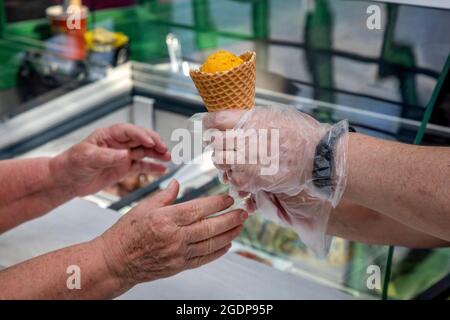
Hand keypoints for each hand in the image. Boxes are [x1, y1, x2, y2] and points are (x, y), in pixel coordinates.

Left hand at [50, 124, 170, 196]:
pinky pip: (141, 167)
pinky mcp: (123, 168)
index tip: (152, 141)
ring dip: (156, 154)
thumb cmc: (71, 164)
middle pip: (141, 140)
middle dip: (154, 143)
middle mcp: (118, 144)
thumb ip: (107, 156)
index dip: (142, 135)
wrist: (66, 180)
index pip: (129, 131)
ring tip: (167, 157)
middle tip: (164, 149)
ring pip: (144, 152)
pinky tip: (162, 170)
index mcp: (108, 135)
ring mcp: (122, 156)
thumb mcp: (87, 158)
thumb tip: (126, 155)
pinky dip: (152, 168)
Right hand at [99, 180, 247, 286]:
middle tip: (243, 212)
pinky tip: (227, 244)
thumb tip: (178, 183)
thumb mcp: (143, 208)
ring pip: (210, 244)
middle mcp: (174, 238)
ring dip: (229, 235)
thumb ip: (164, 196)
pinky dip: (218, 252)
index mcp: (165, 219)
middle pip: (210, 228)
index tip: (229, 199)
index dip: (217, 204)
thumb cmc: (126, 234)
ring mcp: (178, 254)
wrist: (115, 262)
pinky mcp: (179, 266)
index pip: (198, 210)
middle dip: (230, 219)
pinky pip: (204, 259)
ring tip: (240, 226)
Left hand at [204, 106, 327, 195]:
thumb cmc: (301, 133)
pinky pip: (233, 180)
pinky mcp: (253, 179)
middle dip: (217, 143)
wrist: (318, 157)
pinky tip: (243, 175)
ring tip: (234, 160)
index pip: (216, 119)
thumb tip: (237, 118)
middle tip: (222, 145)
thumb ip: (253, 117)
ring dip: (224, 161)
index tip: (209, 125)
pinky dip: (235, 178)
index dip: (210, 123)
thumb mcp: (276, 114)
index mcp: (250, 120)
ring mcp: (247, 161)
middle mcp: (245, 140)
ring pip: (220, 162)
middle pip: (215, 142)